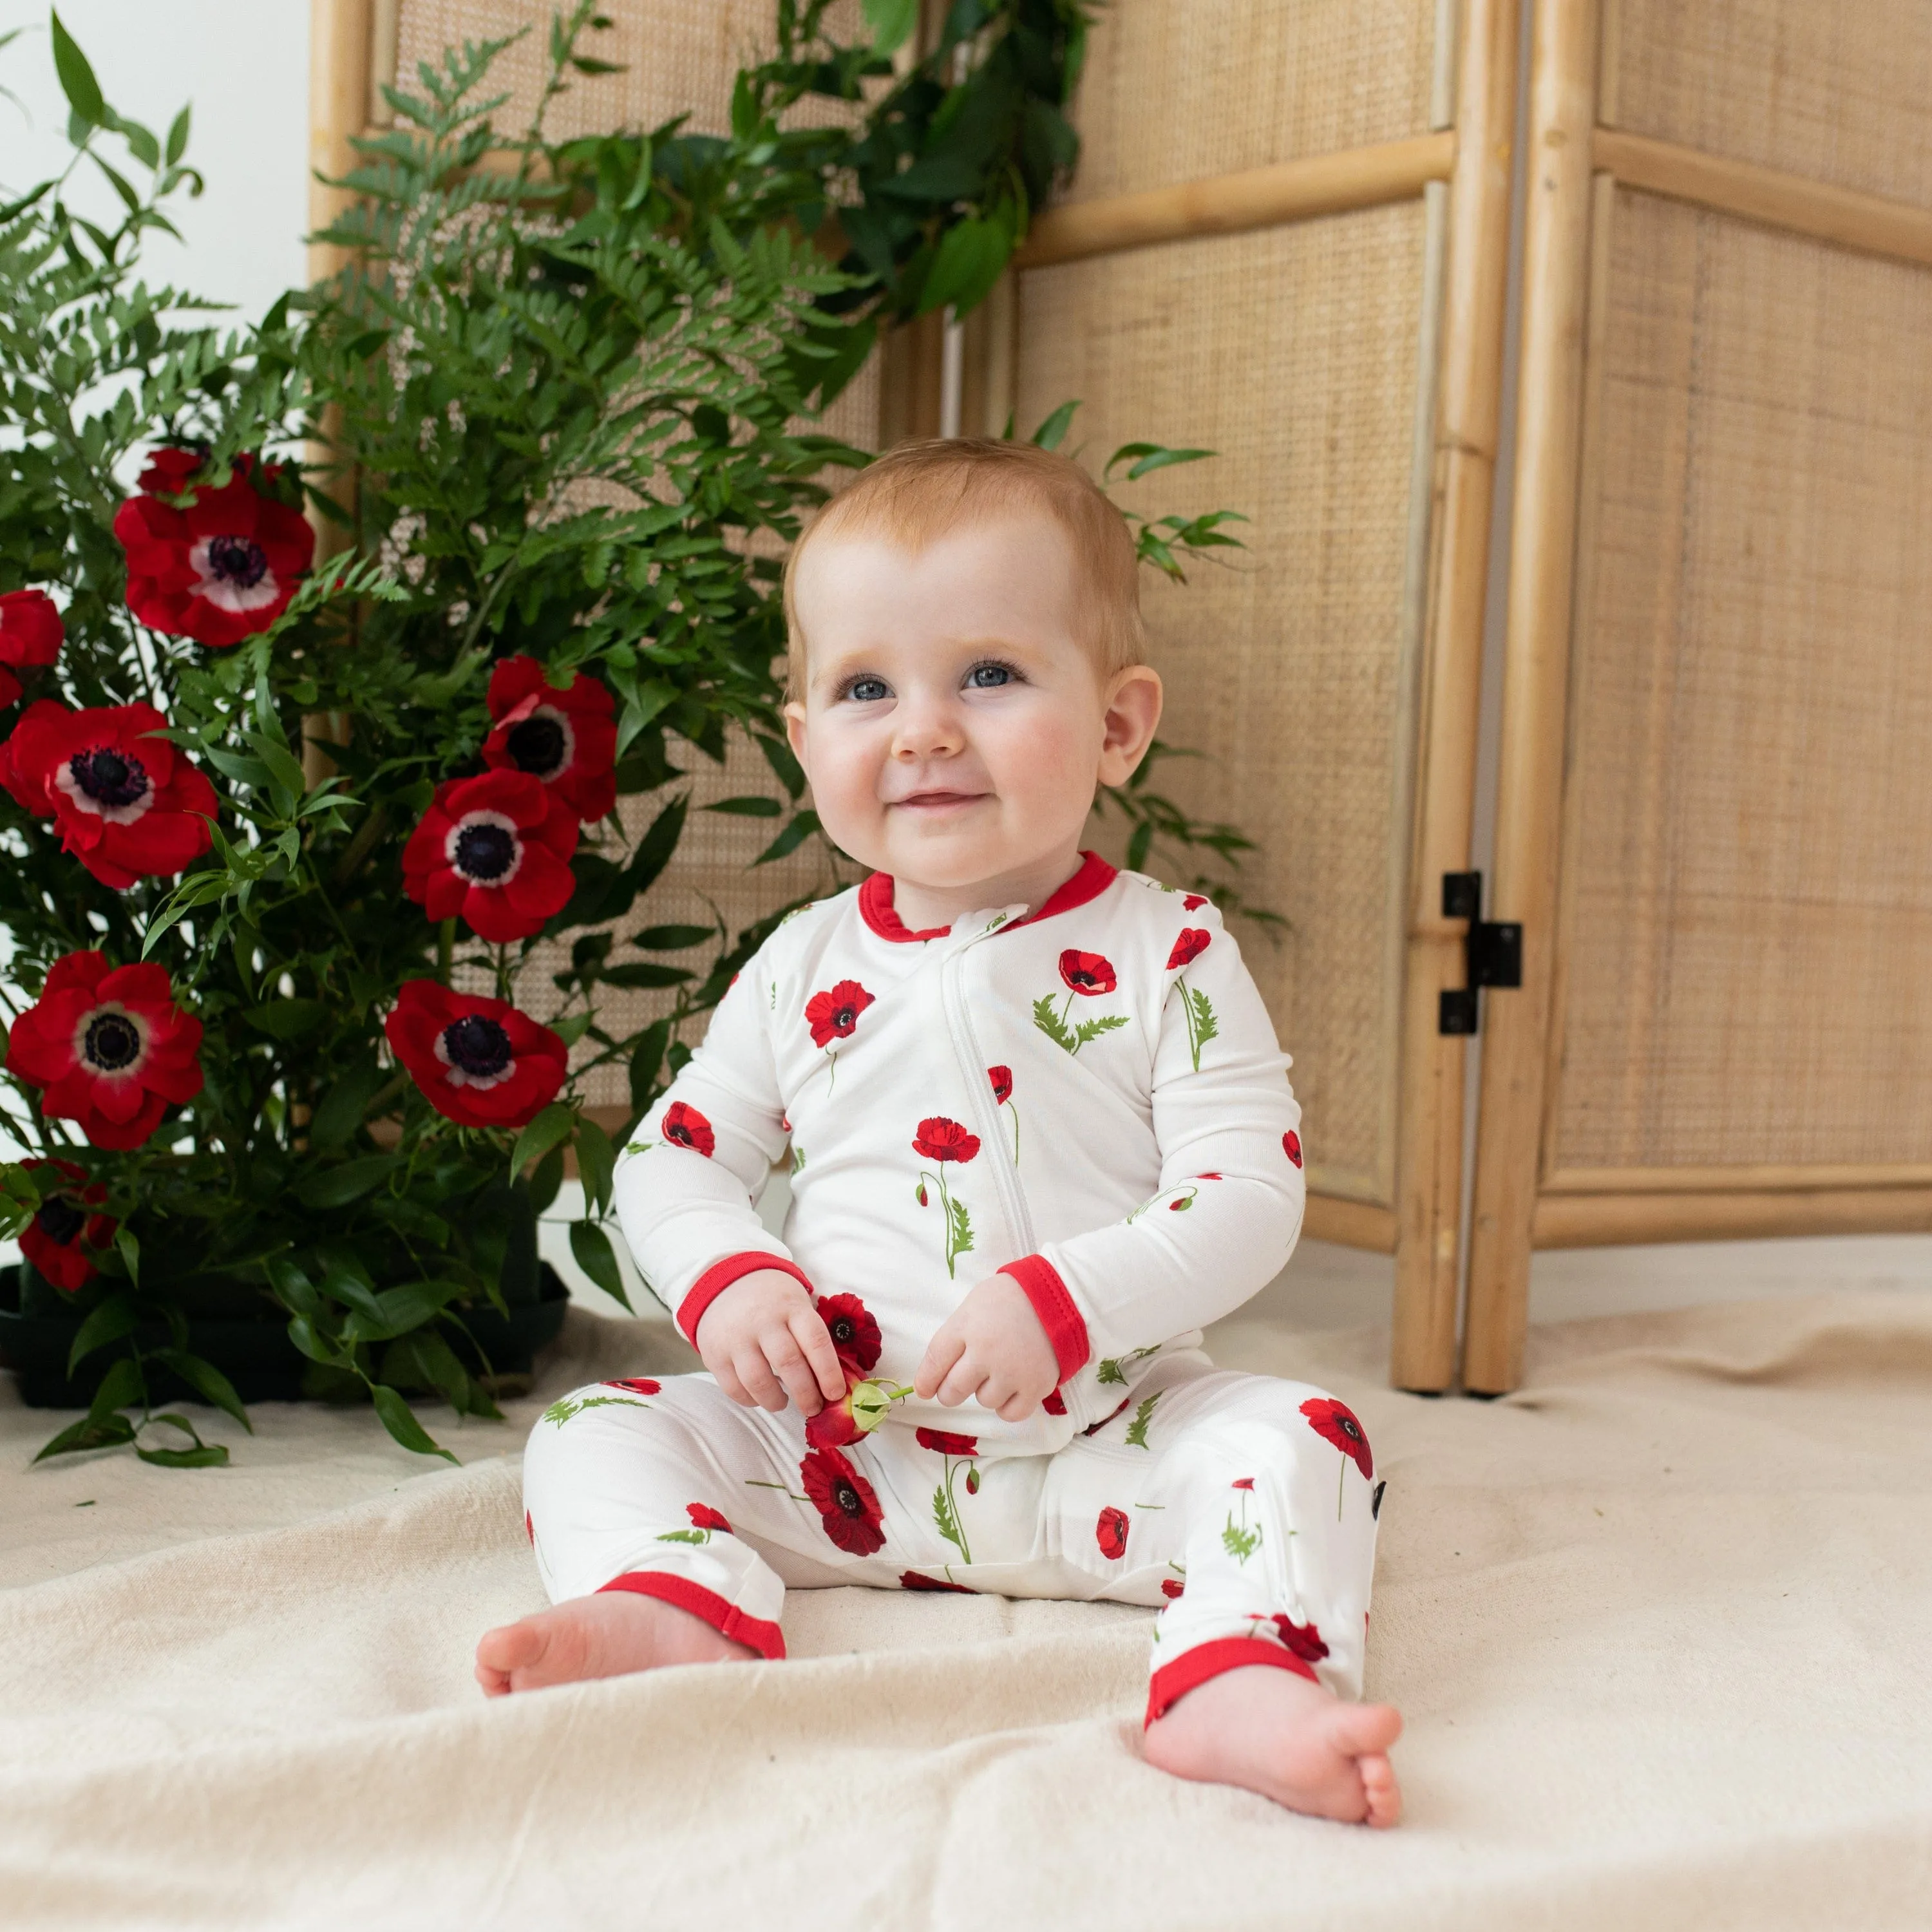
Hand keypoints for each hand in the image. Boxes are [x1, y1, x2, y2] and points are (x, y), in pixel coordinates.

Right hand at [695, 1270, 846, 1415]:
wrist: (725, 1283)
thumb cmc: (772, 1302)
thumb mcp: (796, 1305)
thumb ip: (811, 1339)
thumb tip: (831, 1384)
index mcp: (791, 1307)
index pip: (816, 1341)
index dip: (829, 1372)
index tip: (836, 1393)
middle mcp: (763, 1321)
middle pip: (788, 1364)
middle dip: (806, 1394)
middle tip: (814, 1408)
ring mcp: (736, 1338)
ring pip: (758, 1381)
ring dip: (776, 1401)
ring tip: (783, 1403)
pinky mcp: (714, 1354)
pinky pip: (734, 1388)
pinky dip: (751, 1400)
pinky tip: (760, 1397)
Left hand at [914, 1271, 1058, 1421]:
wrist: (1059, 1296)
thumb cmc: (1011, 1298)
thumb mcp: (973, 1306)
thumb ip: (954, 1337)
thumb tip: (933, 1377)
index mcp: (966, 1327)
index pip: (935, 1362)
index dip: (926, 1381)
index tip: (925, 1390)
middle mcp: (986, 1353)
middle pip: (953, 1391)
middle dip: (950, 1391)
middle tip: (959, 1385)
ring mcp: (1012, 1372)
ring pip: (983, 1401)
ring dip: (986, 1392)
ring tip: (1000, 1370)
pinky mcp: (1036, 1386)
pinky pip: (1010, 1413)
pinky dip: (1008, 1406)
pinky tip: (1012, 1389)